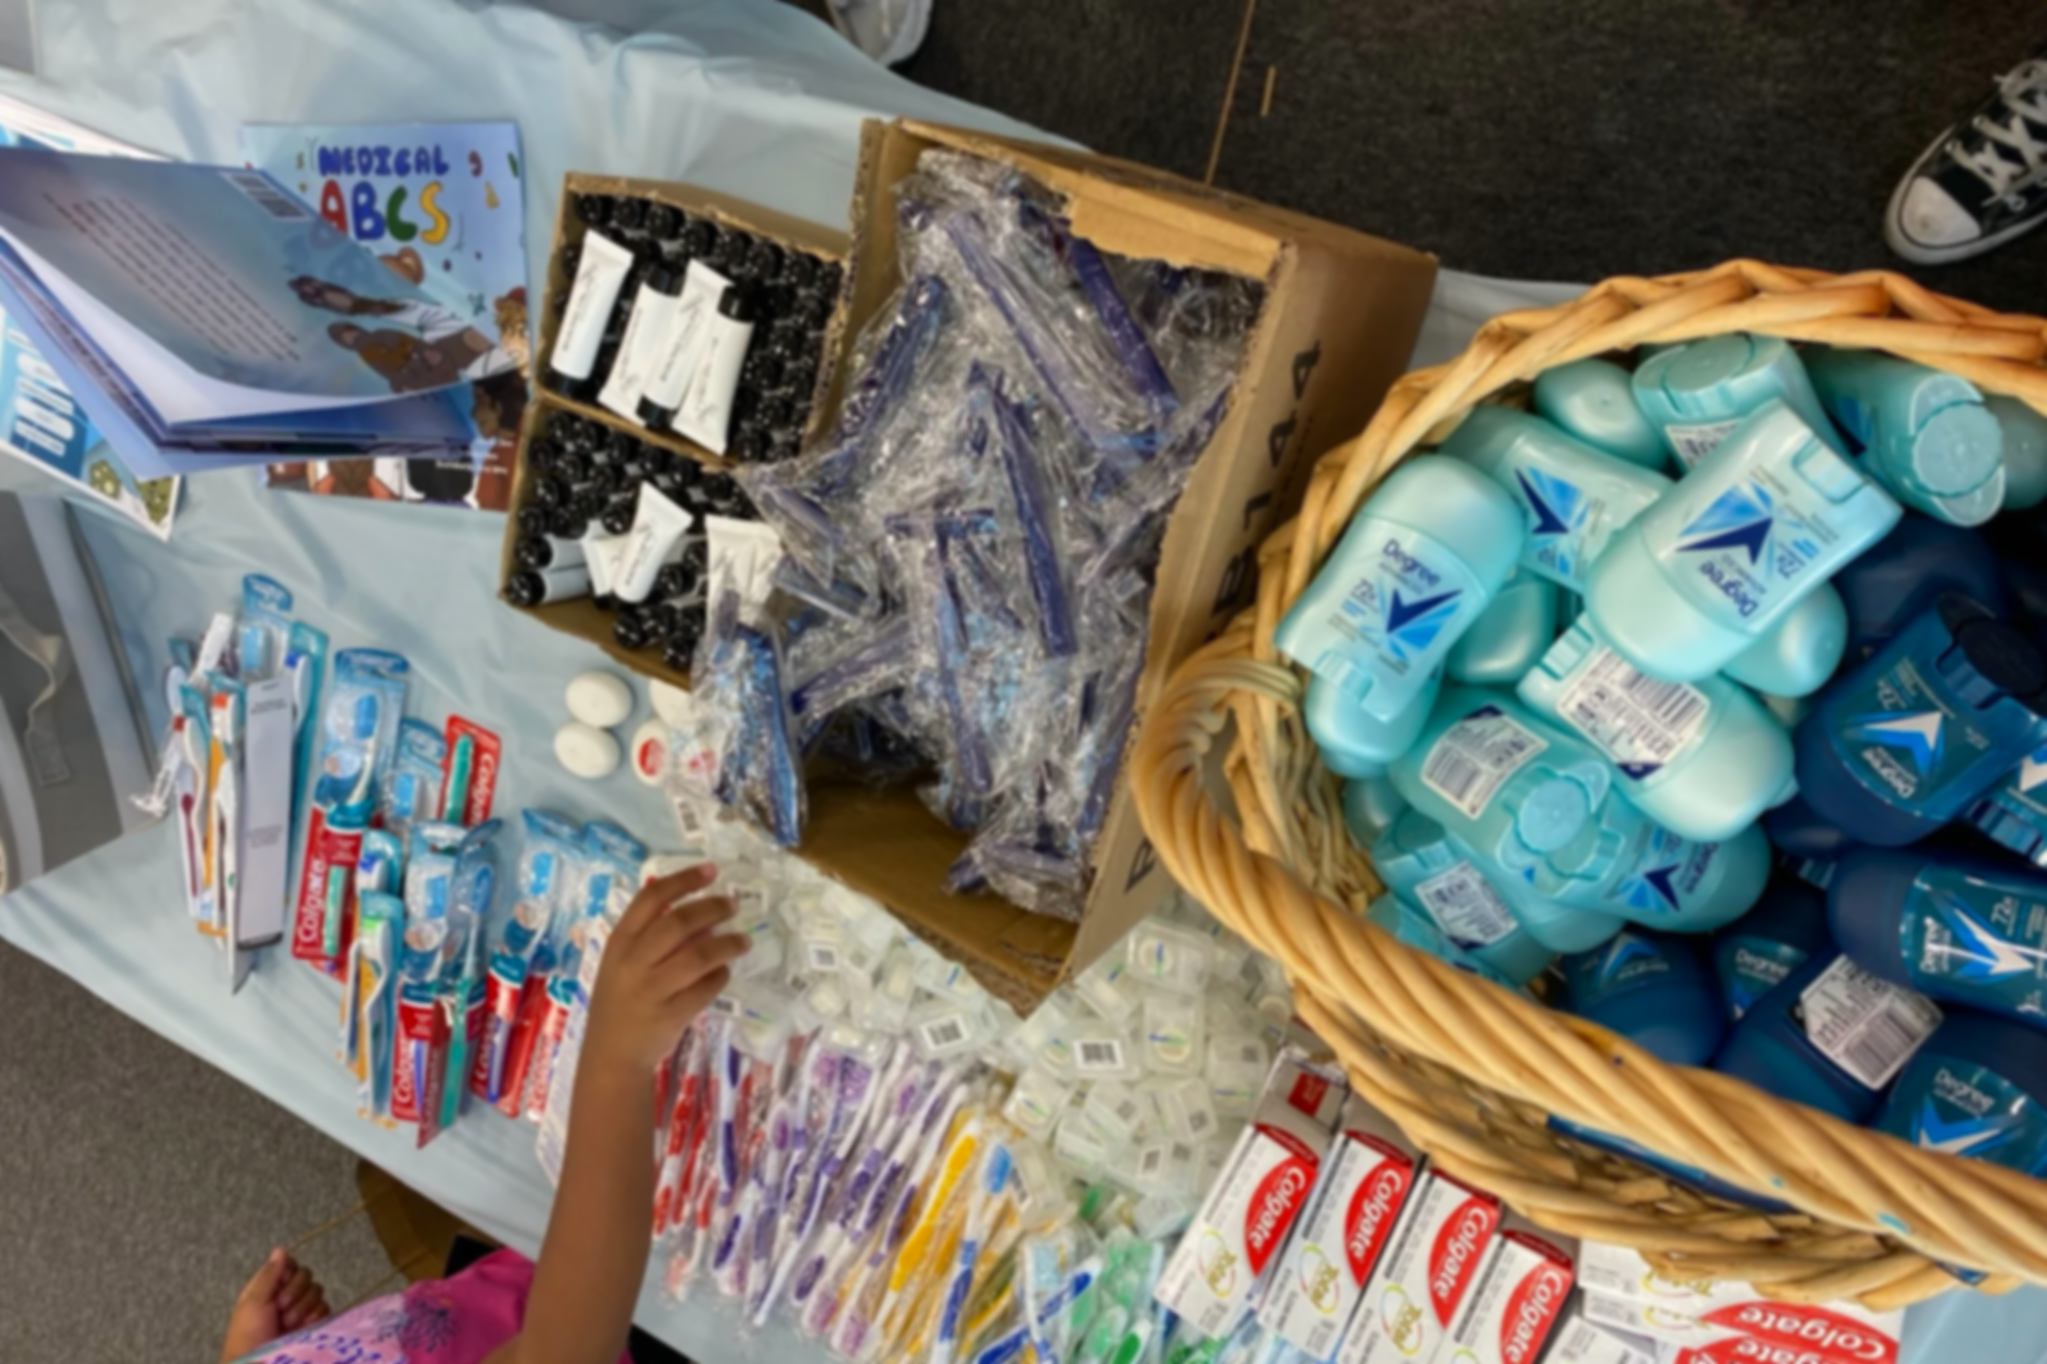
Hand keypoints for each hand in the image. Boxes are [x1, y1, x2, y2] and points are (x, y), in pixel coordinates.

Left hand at [220, 1249, 328, 1361]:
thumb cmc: (248, 1335)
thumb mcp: (253, 1302)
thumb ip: (270, 1274)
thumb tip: (281, 1249)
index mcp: (268, 1288)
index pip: (289, 1265)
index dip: (288, 1272)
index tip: (280, 1285)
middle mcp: (286, 1296)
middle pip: (306, 1276)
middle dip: (295, 1292)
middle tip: (280, 1310)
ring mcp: (301, 1312)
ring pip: (317, 1292)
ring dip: (303, 1308)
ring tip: (287, 1325)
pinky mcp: (314, 1326)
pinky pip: (325, 1309)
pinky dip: (314, 1318)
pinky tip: (302, 1329)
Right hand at [584, 865, 748, 1077]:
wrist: (611, 1055)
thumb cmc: (620, 1002)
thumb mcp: (621, 965)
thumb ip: (650, 940)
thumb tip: (701, 916)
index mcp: (619, 943)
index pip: (650, 899)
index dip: (683, 880)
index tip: (711, 870)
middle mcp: (633, 963)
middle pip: (679, 922)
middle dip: (712, 908)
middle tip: (733, 905)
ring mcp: (651, 990)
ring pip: (699, 955)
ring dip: (727, 944)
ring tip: (743, 940)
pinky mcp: (670, 1015)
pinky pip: (705, 987)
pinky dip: (720, 976)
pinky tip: (725, 971)